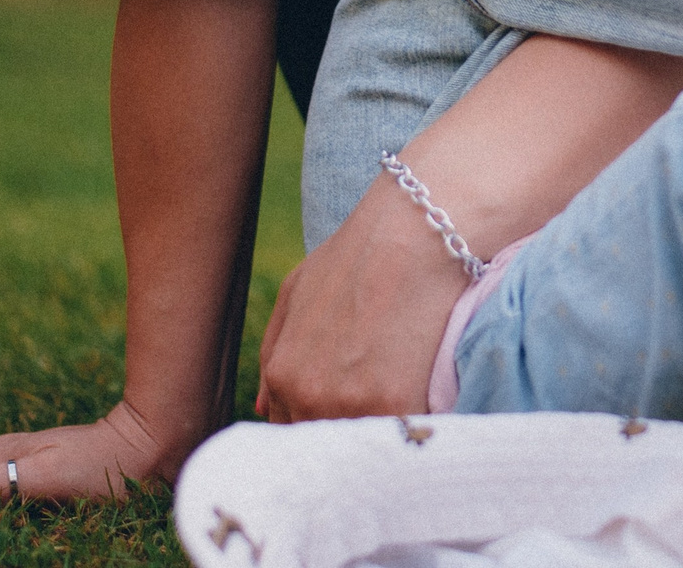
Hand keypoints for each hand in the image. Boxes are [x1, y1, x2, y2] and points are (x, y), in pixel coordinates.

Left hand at [255, 176, 465, 422]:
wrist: (412, 237)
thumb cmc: (356, 257)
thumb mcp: (296, 291)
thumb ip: (274, 350)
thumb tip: (263, 407)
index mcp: (284, 375)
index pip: (291, 430)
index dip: (316, 421)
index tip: (339, 405)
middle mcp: (311, 398)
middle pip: (324, 444)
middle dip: (342, 429)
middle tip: (369, 397)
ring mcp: (355, 407)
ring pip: (362, 445)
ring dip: (376, 430)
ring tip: (395, 391)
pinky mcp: (399, 406)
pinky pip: (400, 435)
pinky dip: (410, 422)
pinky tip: (419, 392)